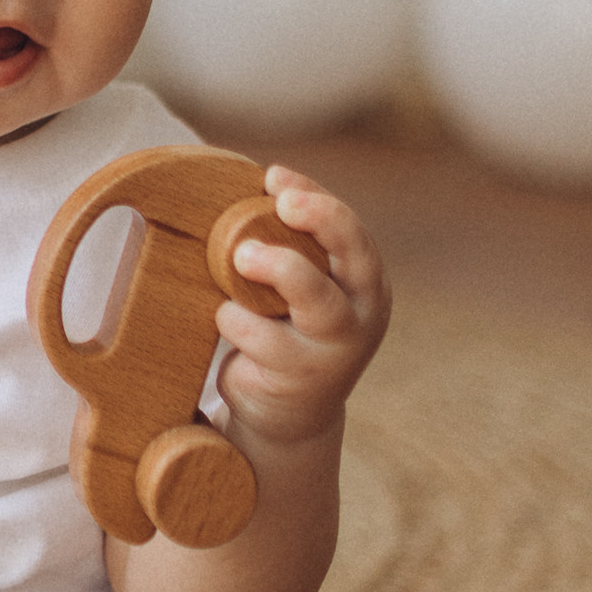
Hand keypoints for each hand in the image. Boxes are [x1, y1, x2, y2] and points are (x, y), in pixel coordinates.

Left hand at [213, 167, 389, 445]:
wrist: (287, 415)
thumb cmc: (288, 329)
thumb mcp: (300, 288)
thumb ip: (290, 249)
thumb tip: (249, 189)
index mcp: (365, 281)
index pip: (351, 230)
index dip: (316, 197)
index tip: (274, 176)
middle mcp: (362, 313)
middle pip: (354, 255)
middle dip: (321, 218)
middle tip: (281, 202)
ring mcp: (335, 348)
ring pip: (315, 297)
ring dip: (276, 267)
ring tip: (240, 257)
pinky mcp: (300, 377)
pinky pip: (259, 334)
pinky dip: (233, 316)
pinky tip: (226, 316)